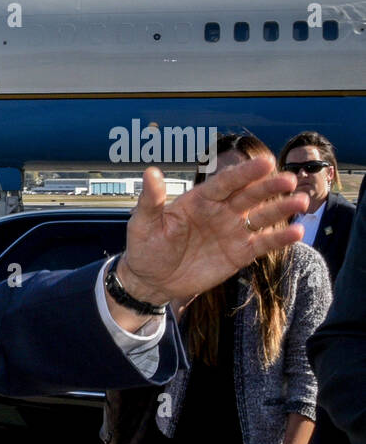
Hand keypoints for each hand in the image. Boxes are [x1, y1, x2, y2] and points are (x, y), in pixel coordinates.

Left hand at [117, 158, 307, 306]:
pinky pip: (263, 243)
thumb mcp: (143, 223)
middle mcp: (220, 211)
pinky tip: (297, 232)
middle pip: (249, 195)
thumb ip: (151, 200)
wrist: (151, 280)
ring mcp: (232, 231)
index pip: (225, 182)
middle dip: (269, 187)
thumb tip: (150, 172)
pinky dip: (280, 238)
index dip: (244, 173)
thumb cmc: (145, 247)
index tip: (265, 162)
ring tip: (300, 201)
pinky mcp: (239, 253)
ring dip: (281, 208)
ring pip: (261, 216)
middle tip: (289, 179)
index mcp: (200, 200)